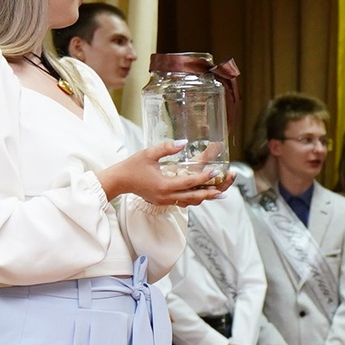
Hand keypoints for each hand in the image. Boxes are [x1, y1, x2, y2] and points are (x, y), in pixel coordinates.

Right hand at [101, 141, 225, 206]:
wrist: (119, 181)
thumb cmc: (132, 166)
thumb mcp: (149, 153)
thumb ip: (167, 148)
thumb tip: (183, 142)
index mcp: (163, 185)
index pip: (188, 183)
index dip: (203, 178)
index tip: (214, 172)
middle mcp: (166, 197)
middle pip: (193, 197)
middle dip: (210, 193)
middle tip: (225, 189)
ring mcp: (165, 201)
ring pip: (189, 202)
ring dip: (204, 197)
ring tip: (219, 193)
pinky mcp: (163, 201)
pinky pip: (183, 202)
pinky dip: (194, 198)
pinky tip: (203, 194)